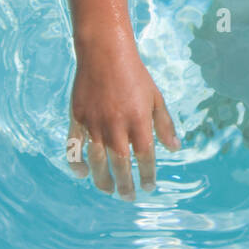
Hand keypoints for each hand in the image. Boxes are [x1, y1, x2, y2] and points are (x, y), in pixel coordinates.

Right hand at [67, 37, 180, 198]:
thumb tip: (174, 148)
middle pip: (120, 166)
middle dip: (125, 185)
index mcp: (138, 120)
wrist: (105, 52)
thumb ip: (164, 124)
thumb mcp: (155, 96)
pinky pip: (74, 148)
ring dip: (103, 181)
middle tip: (128, 197)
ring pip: (97, 162)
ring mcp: (95, 123)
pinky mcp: (78, 119)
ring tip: (109, 190)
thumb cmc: (134, 74)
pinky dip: (77, 164)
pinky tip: (84, 174)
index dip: (147, 175)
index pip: (145, 157)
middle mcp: (116, 125)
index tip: (149, 187)